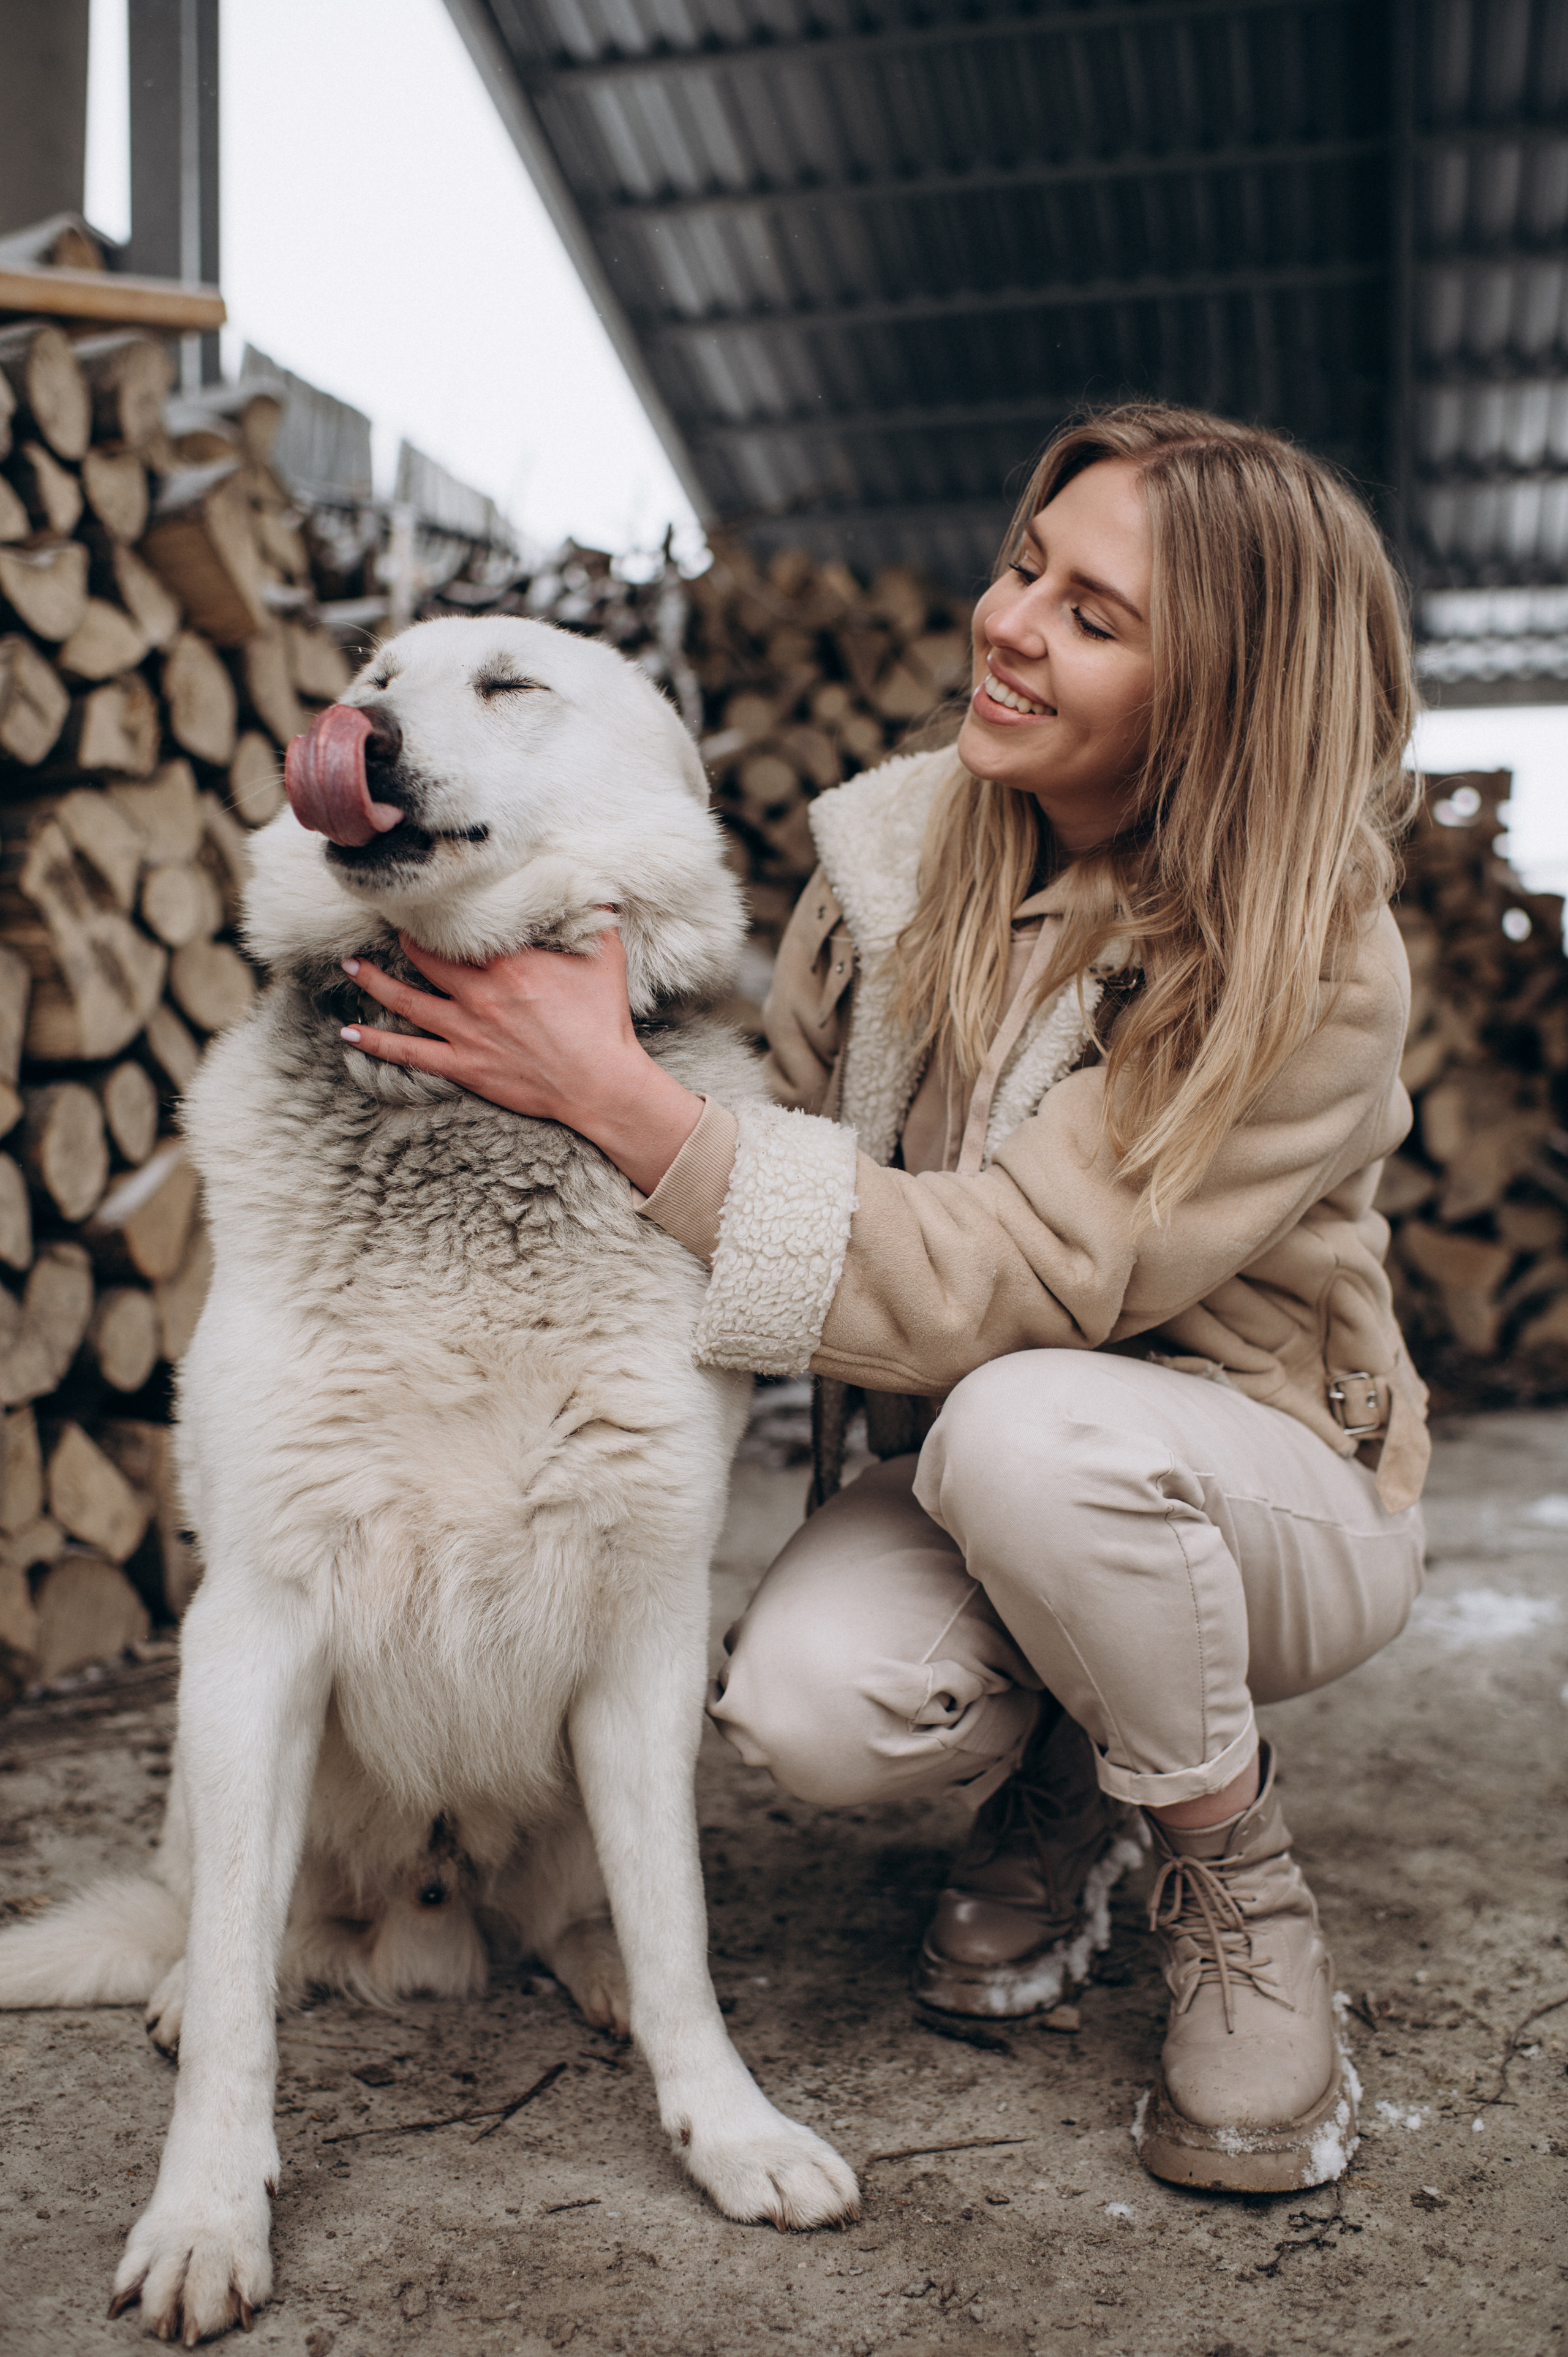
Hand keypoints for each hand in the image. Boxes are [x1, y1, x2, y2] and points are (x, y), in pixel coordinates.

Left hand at [341, 928, 704, 1194]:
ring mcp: (467, 1030)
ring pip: (407, 1000)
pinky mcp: (464, 1065)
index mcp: (510, 963)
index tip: (424, 899)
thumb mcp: (606, 959)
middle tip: (384, 924)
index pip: (462, 929)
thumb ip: (596, 918)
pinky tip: (349, 1034)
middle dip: (403, 938)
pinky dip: (377, 1044)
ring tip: (350, 965)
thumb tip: (597, 887)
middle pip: (427, 957)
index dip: (440, 913)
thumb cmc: (604, 1021)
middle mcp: (480, 993)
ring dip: (374, 981)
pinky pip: (410, 1053)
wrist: (601, 1084)